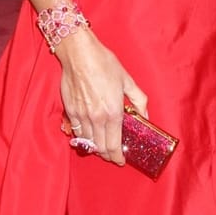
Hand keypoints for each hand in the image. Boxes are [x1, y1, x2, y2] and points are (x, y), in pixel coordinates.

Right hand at [57, 28, 147, 164]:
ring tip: (102, 146)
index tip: (121, 160)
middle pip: (100, 148)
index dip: (118, 157)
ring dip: (96, 148)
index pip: (114, 146)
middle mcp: (96, 118)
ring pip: (88, 143)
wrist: (79, 54)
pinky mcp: (70, 111)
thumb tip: (145, 116)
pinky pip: (77, 132)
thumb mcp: (127, 81)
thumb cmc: (104, 64)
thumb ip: (139, 101)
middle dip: (108, 155)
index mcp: (113, 113)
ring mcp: (81, 116)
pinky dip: (83, 138)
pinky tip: (89, 135)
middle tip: (113, 154)